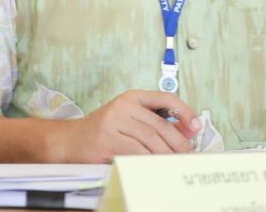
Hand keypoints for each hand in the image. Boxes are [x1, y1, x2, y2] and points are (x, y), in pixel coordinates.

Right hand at [46, 90, 200, 162]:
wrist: (70, 141)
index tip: (196, 126)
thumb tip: (187, 131)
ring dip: (166, 154)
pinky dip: (149, 161)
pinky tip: (156, 167)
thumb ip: (155, 123)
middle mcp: (124, 106)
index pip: (165, 99)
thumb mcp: (130, 121)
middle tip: (189, 156)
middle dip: (178, 142)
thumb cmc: (104, 133)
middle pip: (160, 125)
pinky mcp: (107, 138)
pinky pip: (136, 152)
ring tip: (176, 164)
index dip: (184, 112)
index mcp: (132, 98)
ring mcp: (114, 121)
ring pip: (150, 140)